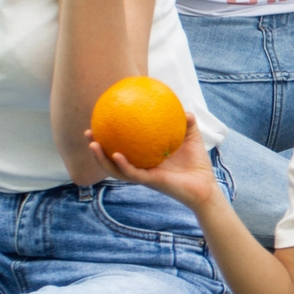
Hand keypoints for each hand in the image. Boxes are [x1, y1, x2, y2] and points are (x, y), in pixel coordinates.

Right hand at [89, 118, 222, 212]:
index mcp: (146, 157)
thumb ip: (186, 123)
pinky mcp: (150, 181)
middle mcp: (140, 167)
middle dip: (97, 148)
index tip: (100, 122)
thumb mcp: (191, 138)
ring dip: (101, 159)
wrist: (205, 185)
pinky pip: (132, 174)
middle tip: (87, 133)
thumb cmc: (197, 164)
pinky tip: (116, 155)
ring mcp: (143, 175)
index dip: (110, 137)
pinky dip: (123, 165)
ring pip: (116, 169)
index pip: (123, 147)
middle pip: (111, 159)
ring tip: (92, 145)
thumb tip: (182, 108)